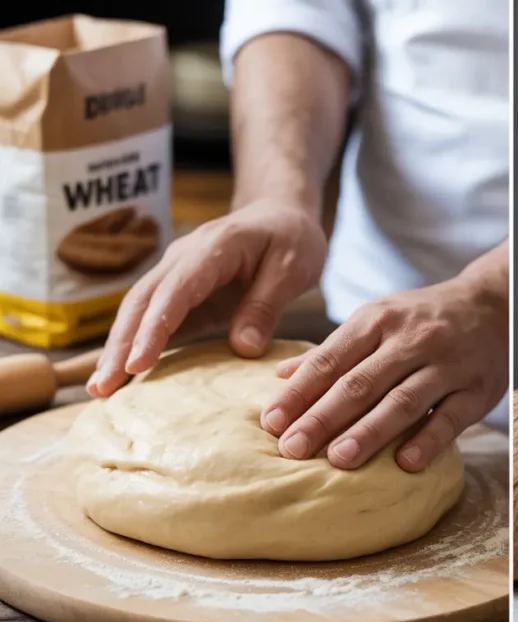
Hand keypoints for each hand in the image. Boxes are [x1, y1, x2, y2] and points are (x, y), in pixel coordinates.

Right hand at [87, 199, 326, 396]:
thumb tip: (244, 350)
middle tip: (102, 387)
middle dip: (119, 345)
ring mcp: (178, 273)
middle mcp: (184, 258)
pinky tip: (124, 376)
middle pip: (142, 301)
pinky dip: (138, 344)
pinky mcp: (182, 291)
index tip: (137, 364)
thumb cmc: (292, 238)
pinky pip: (154, 318)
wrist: (282, 214)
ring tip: (102, 389)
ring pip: (139, 309)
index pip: (175, 291)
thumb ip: (266, 307)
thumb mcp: (293, 270)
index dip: (154, 328)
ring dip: (119, 347)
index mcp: (213, 248)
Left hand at [261, 271, 508, 472]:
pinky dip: (428, 440)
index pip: (331, 358)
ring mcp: (446, 364)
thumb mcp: (379, 317)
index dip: (300, 392)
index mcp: (379, 319)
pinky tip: (405, 463)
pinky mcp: (477, 389)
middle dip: (323, 417)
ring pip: (403, 400)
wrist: (495, 303)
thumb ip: (333, 349)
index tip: (271, 422)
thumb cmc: (424, 317)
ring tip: (339, 460)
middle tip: (292, 449)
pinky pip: (450, 417)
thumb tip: (280, 376)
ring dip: (369, 431)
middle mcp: (412, 339)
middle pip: (361, 382)